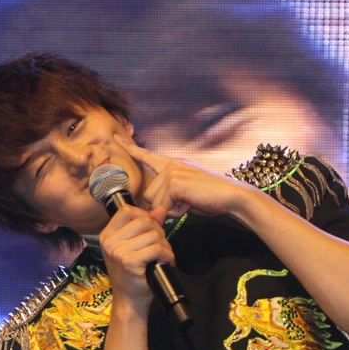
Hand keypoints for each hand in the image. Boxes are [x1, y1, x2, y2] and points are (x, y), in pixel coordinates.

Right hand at [98, 201, 172, 313]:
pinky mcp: (129, 262)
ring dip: (165, 246)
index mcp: (107, 235)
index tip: (151, 230)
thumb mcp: (135, 247)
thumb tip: (160, 209)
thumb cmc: (132, 276)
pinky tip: (166, 262)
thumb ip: (147, 226)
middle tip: (160, 247)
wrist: (129, 302)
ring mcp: (118, 252)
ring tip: (162, 257)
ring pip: (154, 235)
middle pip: (144, 220)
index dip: (145, 216)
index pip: (127, 210)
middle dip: (159, 232)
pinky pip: (157, 248)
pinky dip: (167, 255)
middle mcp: (109, 242)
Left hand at [118, 136, 257, 218]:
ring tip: (190, 201)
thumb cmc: (213, 198)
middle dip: (164, 206)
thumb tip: (155, 208)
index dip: (130, 148)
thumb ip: (170, 196)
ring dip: (171, 209)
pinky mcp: (174, 182)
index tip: (117, 138)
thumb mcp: (187, 194)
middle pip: (149, 195)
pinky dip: (177, 211)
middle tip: (186, 202)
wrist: (232, 197)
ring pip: (155, 202)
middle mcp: (170, 165)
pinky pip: (164, 206)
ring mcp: (171, 172)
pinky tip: (190, 203)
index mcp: (174, 164)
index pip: (148, 156)